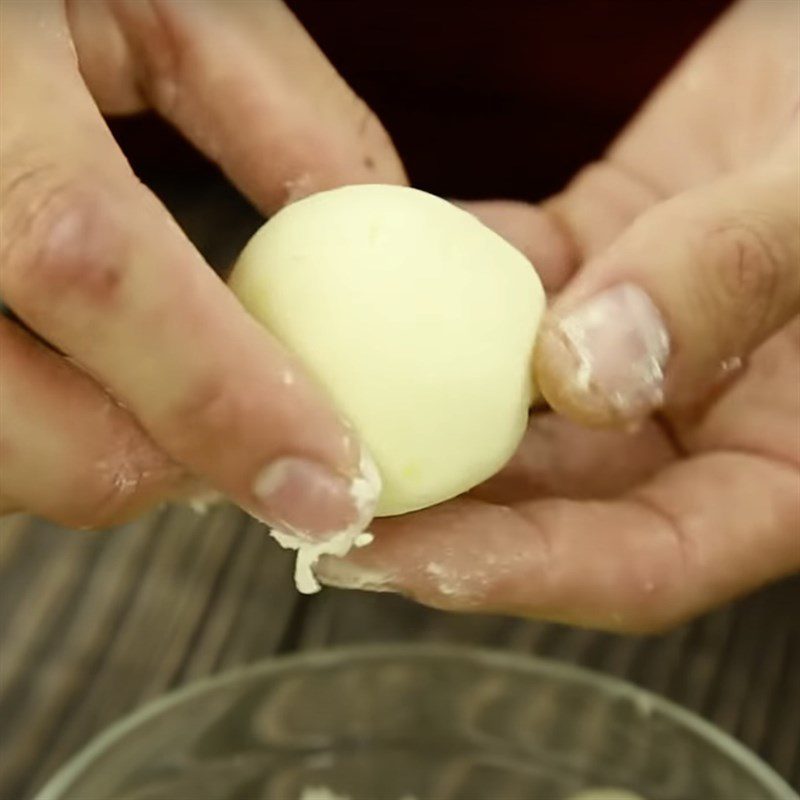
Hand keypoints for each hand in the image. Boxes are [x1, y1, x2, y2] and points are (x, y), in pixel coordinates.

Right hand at [0, 0, 403, 528]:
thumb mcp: (168, 1)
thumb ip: (280, 116)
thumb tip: (373, 229)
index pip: (90, 269)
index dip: (225, 401)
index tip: (332, 485)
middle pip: (29, 430)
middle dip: (173, 468)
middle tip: (264, 449)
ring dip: (107, 455)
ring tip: (177, 402)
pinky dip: (55, 432)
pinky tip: (99, 381)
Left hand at [317, 0, 799, 630]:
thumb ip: (730, 281)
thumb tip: (585, 375)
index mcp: (773, 461)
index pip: (641, 563)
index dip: (520, 575)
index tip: (402, 563)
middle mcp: (687, 423)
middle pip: (544, 504)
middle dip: (432, 517)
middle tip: (320, 505)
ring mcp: (621, 352)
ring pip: (500, 411)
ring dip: (408, 415)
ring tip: (314, 415)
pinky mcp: (576, 275)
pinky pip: (489, 299)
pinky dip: (425, 295)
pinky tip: (359, 286)